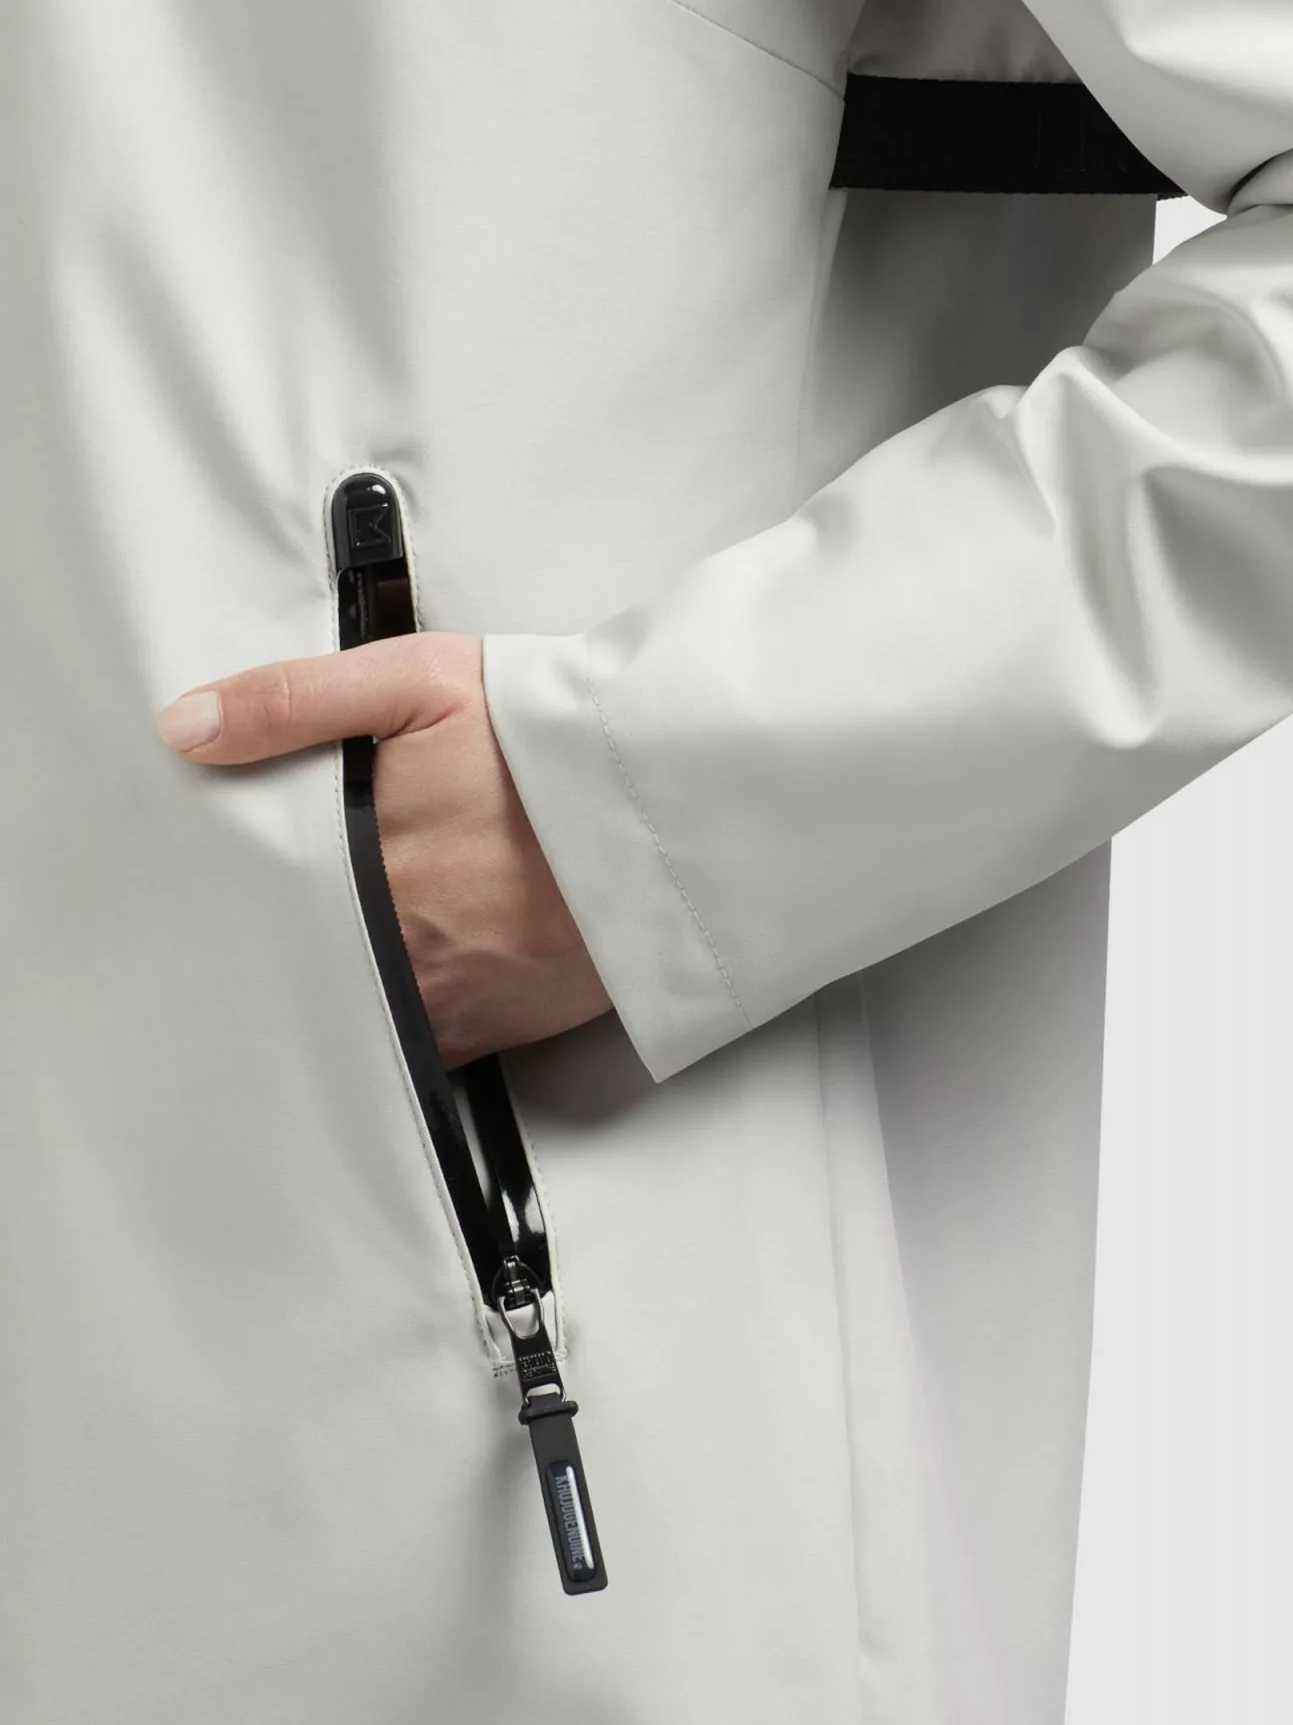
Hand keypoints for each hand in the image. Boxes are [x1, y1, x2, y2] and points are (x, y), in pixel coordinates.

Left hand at [155, 634, 610, 1065]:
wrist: (672, 811)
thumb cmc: (552, 741)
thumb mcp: (422, 680)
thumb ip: (297, 701)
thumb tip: (187, 729)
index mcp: (358, 853)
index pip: (251, 885)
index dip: (223, 883)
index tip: (200, 875)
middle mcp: (388, 936)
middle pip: (288, 952)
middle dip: (270, 933)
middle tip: (239, 918)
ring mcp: (434, 994)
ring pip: (338, 1005)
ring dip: (324, 984)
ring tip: (319, 949)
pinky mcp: (483, 1030)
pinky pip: (404, 1044)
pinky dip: (387, 1021)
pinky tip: (388, 987)